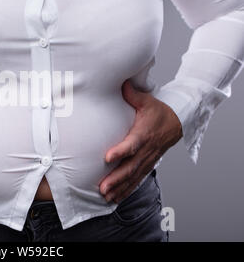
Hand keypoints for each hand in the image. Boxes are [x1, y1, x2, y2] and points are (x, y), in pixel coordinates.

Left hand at [99, 79, 182, 203]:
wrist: (179, 122)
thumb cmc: (159, 111)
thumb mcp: (148, 101)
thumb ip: (133, 94)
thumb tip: (122, 83)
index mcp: (144, 133)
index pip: (132, 144)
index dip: (121, 151)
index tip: (108, 158)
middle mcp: (146, 149)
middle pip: (131, 166)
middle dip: (117, 179)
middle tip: (103, 187)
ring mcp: (148, 159)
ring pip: (134, 176)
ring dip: (120, 187)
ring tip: (107, 196)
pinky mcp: (148, 164)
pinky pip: (137, 179)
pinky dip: (127, 189)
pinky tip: (116, 198)